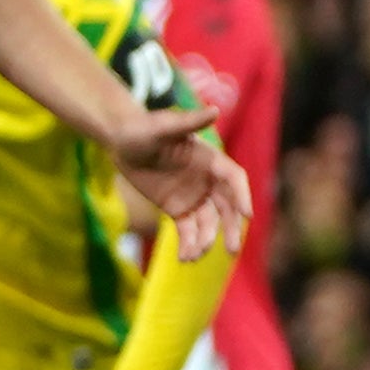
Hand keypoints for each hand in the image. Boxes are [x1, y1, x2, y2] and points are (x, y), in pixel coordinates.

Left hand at [109, 111, 245, 262]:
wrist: (122, 143)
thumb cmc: (143, 128)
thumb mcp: (163, 126)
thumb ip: (188, 122)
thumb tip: (215, 110)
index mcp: (211, 160)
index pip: (234, 179)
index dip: (242, 196)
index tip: (246, 214)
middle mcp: (208, 181)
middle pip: (226, 208)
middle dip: (230, 229)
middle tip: (231, 250)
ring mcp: (194, 197)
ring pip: (207, 223)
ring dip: (205, 241)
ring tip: (194, 256)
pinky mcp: (177, 209)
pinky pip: (188, 230)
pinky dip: (188, 244)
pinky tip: (185, 258)